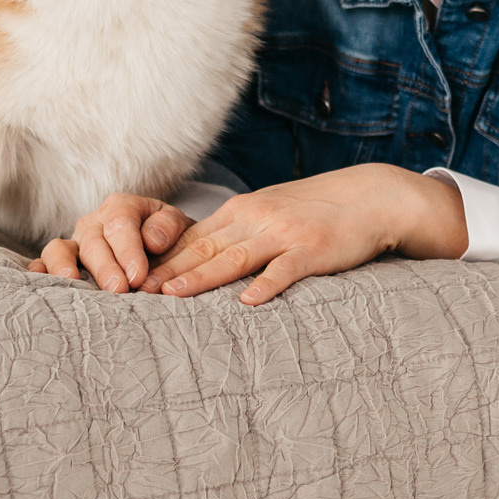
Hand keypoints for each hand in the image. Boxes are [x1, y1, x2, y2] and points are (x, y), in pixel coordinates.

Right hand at [25, 193, 194, 293]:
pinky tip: (39, 284)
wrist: (161, 250)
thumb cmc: (169, 240)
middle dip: (104, 266)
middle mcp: (94, 222)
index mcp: (122, 207)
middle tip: (118, 290)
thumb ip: (169, 226)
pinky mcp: (62, 262)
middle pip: (92, 240)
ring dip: (63, 266)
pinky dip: (39, 272)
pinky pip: (44, 264)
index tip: (139, 276)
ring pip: (59, 249)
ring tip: (72, 283)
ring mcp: (74, 242)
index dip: (129, 250)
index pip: (121, 224)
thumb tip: (152, 241)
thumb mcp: (178, 225)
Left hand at [140, 164, 466, 305]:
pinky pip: (285, 270)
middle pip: (204, 247)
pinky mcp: (313, 250)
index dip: (161, 258)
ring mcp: (285, 234)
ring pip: (235, 257)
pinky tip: (248, 301)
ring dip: (201, 277)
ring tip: (171, 295)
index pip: (193, 237)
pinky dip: (266, 284)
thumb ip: (237, 233)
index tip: (131, 277)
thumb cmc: (315, 212)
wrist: (368, 197)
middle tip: (135, 290)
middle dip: (168, 269)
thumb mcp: (270, 213)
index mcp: (243, 211)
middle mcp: (258, 219)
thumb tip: (198, 261)